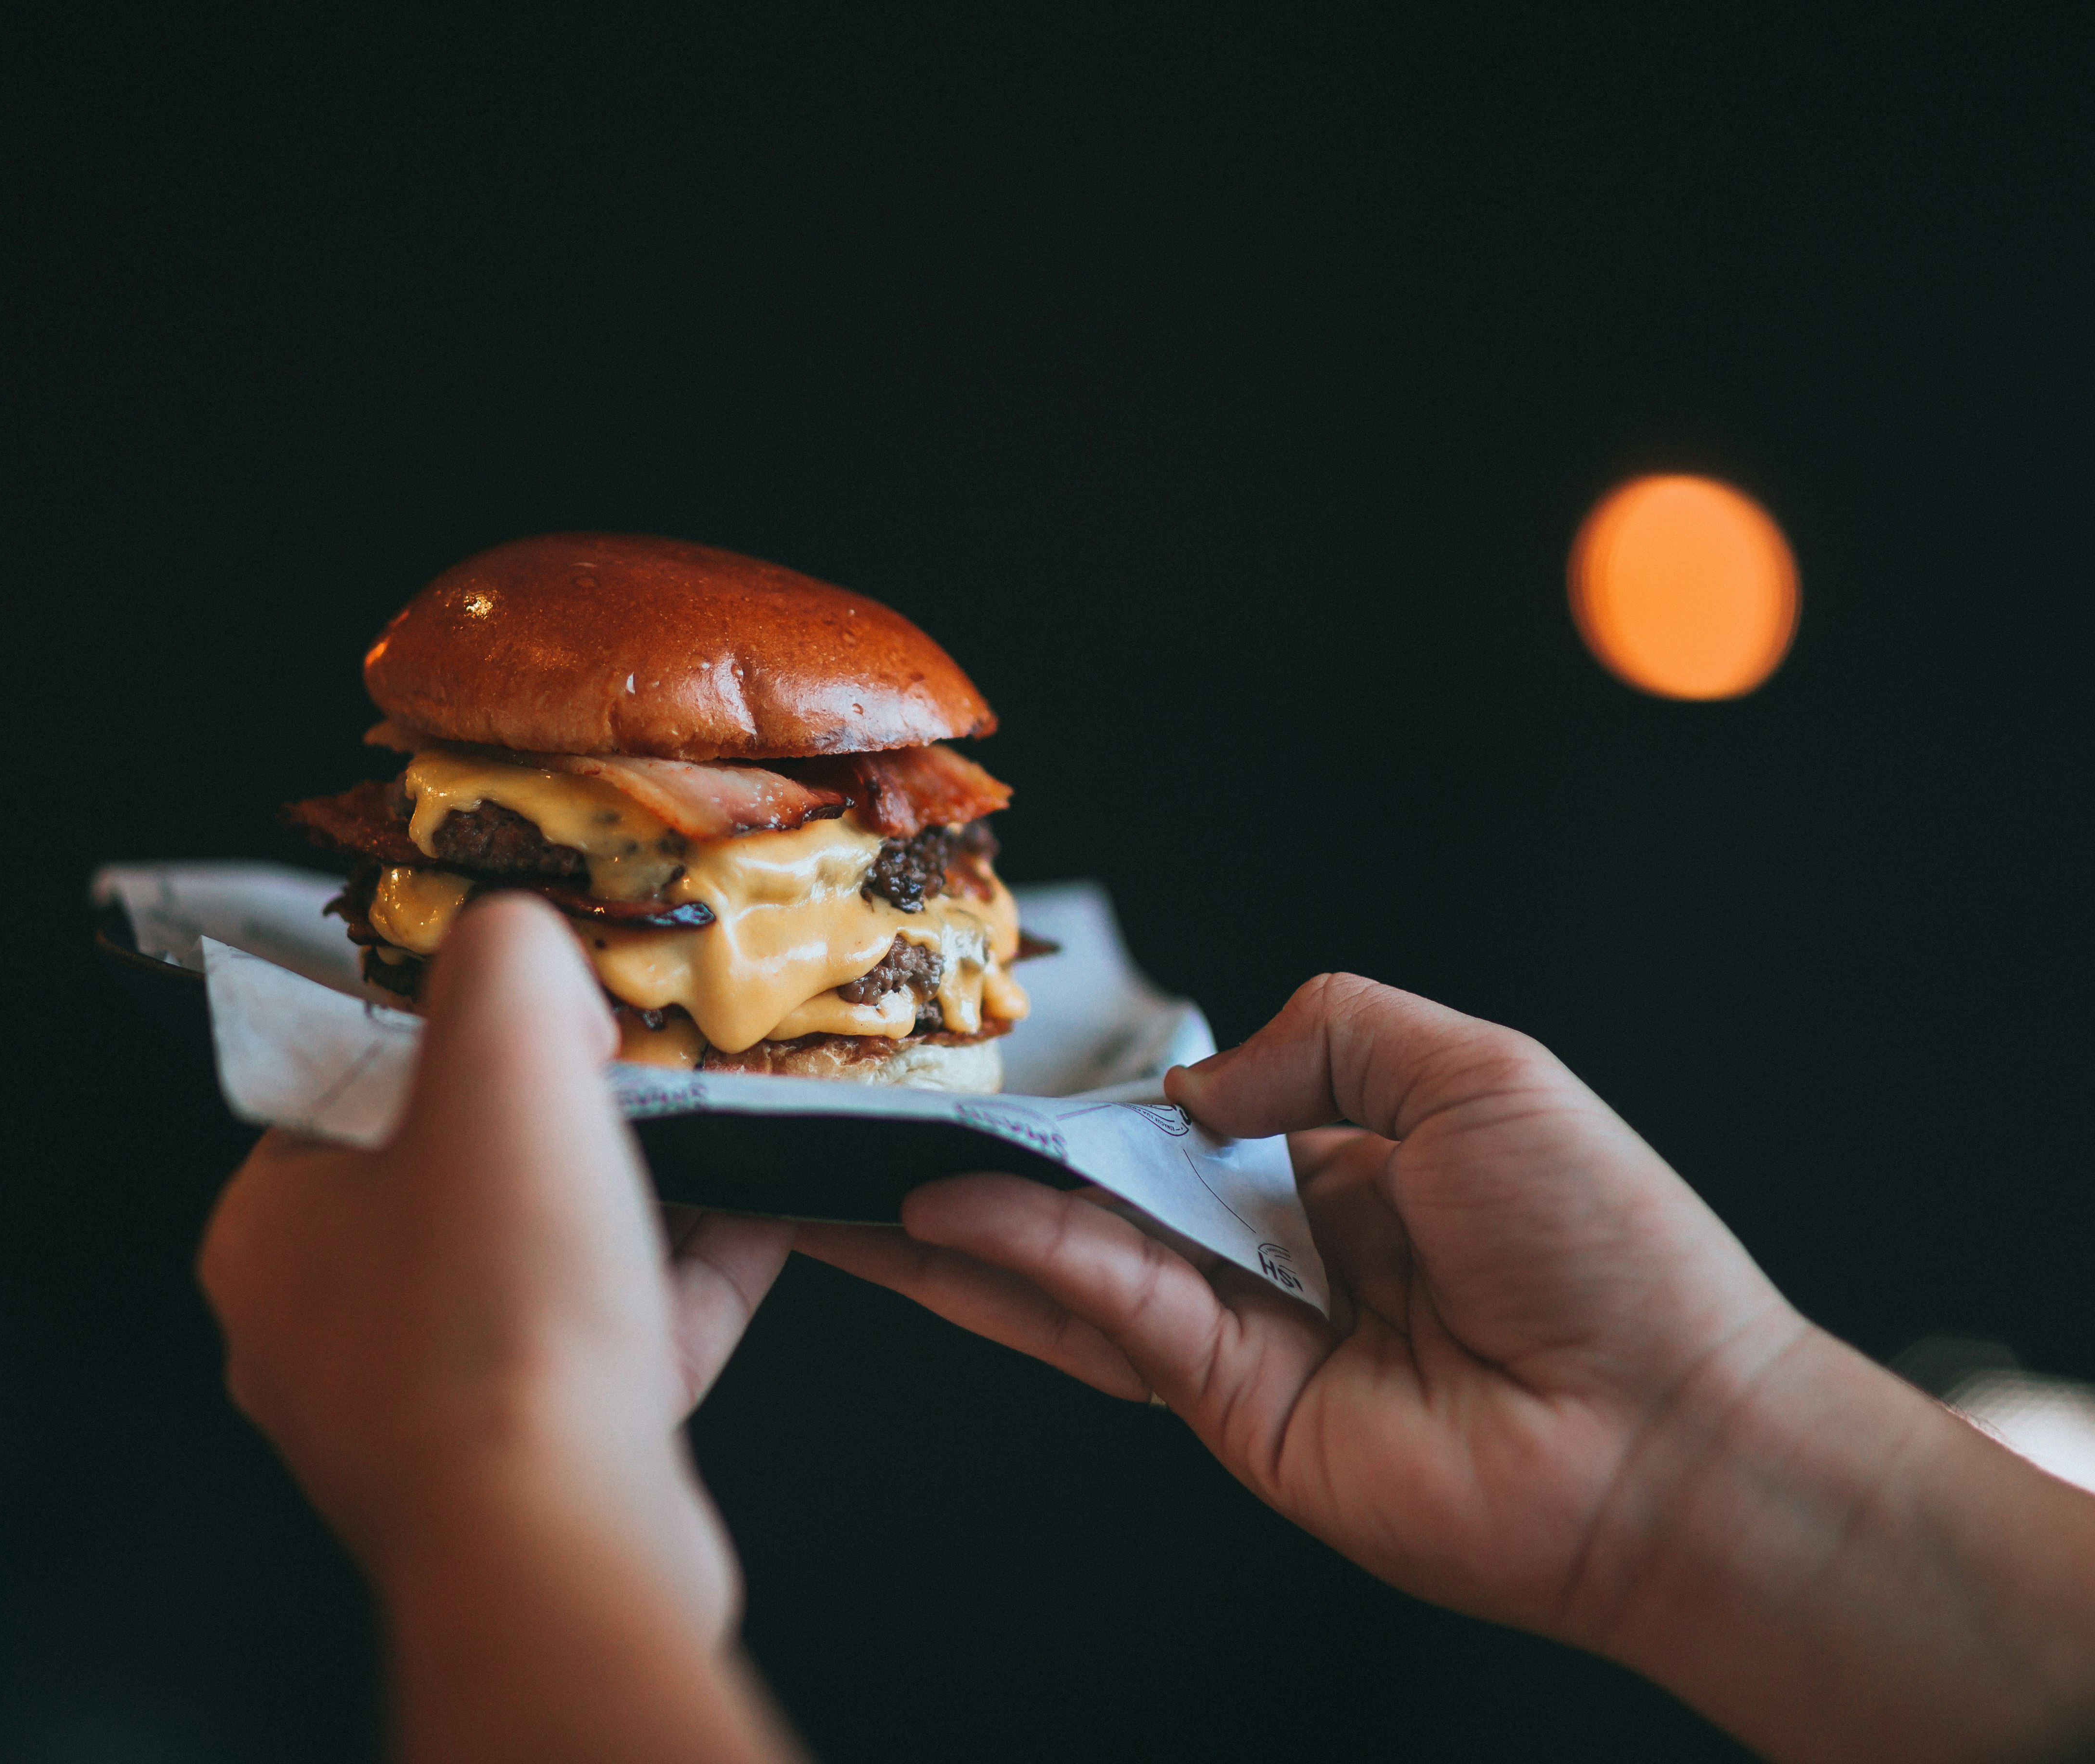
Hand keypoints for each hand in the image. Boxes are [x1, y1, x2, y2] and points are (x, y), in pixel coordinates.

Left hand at [198, 893, 792, 1639]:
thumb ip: (506, 955)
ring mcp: (422, 1416)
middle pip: (462, 1178)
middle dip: (569, 1124)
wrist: (557, 1544)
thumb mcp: (502, 1054)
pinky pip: (607, 1350)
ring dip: (639, 1202)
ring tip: (723, 1134)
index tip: (556, 1018)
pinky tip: (760, 1220)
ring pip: (543, 1269)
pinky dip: (677, 1287)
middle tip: (652, 1073)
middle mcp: (323, 1332)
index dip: (466, 1038)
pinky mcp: (522, 1474)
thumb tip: (529, 956)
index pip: (358, 1091)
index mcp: (270, 1233)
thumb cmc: (501, 1310)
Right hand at [797, 973, 2094, 1761]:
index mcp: (1343, 1169)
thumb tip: (1190, 1081)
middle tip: (871, 1125)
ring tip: (844, 1179)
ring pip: (1070, 1265)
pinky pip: (1110, 1314)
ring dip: (954, 1223)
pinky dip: (1025, 1260)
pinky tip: (950, 1215)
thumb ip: (1323, 1038)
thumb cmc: (1615, 1252)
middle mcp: (1280, 1255)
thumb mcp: (1476, 1069)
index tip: (990, 1065)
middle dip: (982, 1163)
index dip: (1087, 1096)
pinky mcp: (1231, 1409)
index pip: (1178, 1123)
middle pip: (1098, 1198)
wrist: (1675, 1435)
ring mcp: (1247, 1338)